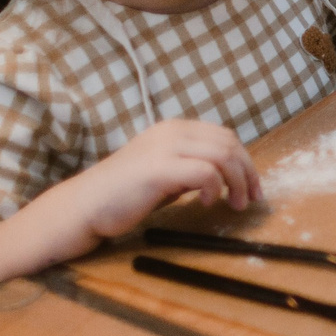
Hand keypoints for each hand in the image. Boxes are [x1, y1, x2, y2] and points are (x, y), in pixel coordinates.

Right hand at [60, 119, 258, 245]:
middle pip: (229, 143)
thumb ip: (190, 168)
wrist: (83, 207)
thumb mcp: (164, 173)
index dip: (245, 160)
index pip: (224, 135)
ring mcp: (164, 147)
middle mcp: (171, 131)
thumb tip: (222, 176)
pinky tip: (206, 203)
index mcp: (173, 129)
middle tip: (250, 198)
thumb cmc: (122, 195)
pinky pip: (205, 172)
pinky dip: (215, 188)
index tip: (251, 187)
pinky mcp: (159, 169)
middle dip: (247, 172)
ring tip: (233, 204)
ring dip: (237, 182)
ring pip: (223, 155)